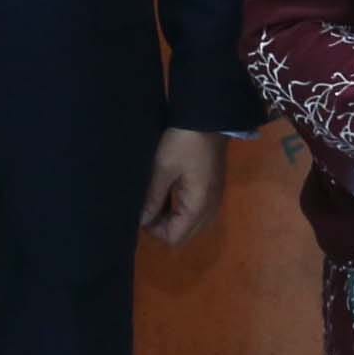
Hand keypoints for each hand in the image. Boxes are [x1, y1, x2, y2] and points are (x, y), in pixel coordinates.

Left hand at [139, 129, 227, 247]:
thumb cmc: (184, 142)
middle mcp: (210, 209)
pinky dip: (181, 208)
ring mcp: (214, 199)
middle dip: (163, 227)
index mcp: (198, 207)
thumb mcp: (163, 168)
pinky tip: (168, 193)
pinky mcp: (212, 189)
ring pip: (191, 223)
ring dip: (172, 218)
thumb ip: (152, 198)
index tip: (140, 213)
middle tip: (146, 207)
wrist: (208, 117)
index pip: (174, 238)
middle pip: (185, 234)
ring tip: (154, 199)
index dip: (154, 231)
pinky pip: (196, 210)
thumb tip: (141, 221)